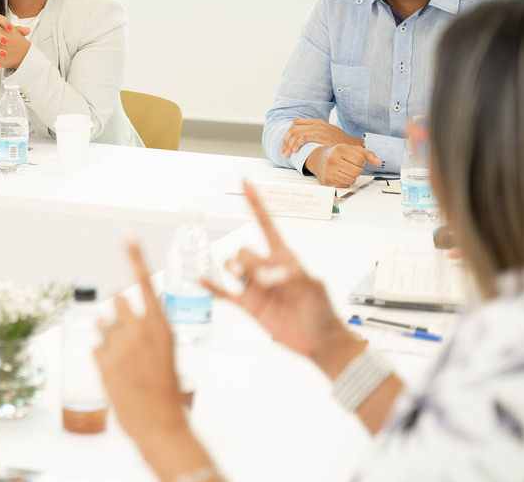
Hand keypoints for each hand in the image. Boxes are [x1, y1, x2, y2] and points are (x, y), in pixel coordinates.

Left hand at [95, 241, 212, 479]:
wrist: (160, 423)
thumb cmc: (166, 388)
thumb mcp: (165, 350)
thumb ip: (146, 328)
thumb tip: (115, 314)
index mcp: (161, 324)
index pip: (144, 280)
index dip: (134, 254)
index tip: (126, 232)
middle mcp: (140, 328)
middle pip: (117, 298)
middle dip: (117, 310)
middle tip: (124, 330)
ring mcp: (120, 344)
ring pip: (103, 321)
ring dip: (109, 333)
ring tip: (123, 358)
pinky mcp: (103, 360)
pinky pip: (95, 345)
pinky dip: (102, 356)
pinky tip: (115, 373)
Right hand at [204, 181, 350, 361]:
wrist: (319, 341)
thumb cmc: (321, 313)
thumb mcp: (312, 287)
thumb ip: (292, 275)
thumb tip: (272, 271)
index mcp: (284, 258)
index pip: (266, 225)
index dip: (256, 204)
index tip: (246, 183)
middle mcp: (266, 268)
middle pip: (244, 249)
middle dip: (250, 261)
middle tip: (269, 280)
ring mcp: (255, 286)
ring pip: (232, 266)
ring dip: (235, 269)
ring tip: (249, 282)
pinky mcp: (249, 305)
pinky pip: (225, 292)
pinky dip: (212, 286)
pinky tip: (201, 279)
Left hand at [280, 118, 360, 157]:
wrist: (352, 145)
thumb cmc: (340, 142)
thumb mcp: (328, 133)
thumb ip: (317, 133)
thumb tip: (305, 139)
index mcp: (317, 122)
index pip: (297, 123)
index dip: (289, 133)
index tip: (286, 143)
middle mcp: (316, 123)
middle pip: (293, 128)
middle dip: (286, 140)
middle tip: (284, 151)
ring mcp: (318, 128)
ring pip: (296, 133)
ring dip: (289, 144)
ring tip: (287, 154)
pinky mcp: (319, 135)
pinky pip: (302, 137)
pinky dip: (296, 144)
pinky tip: (295, 151)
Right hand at [304, 144, 380, 186]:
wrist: (318, 159)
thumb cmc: (337, 153)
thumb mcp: (351, 149)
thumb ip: (367, 154)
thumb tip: (378, 162)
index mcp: (340, 149)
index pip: (361, 160)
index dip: (361, 162)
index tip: (355, 160)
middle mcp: (332, 159)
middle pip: (357, 171)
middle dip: (357, 170)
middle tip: (350, 166)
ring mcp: (328, 171)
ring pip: (352, 180)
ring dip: (351, 176)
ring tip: (344, 170)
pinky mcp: (326, 180)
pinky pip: (344, 185)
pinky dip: (344, 181)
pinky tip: (338, 175)